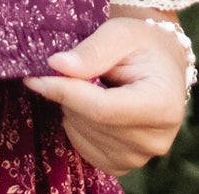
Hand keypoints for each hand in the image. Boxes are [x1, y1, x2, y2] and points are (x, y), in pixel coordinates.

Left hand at [22, 17, 188, 175]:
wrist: (160, 65)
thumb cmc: (142, 45)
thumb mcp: (121, 33)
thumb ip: (92, 50)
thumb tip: (57, 65)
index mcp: (163, 105)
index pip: (103, 109)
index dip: (65, 93)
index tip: (35, 77)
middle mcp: (155, 139)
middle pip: (89, 122)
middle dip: (68, 95)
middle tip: (77, 69)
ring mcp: (139, 157)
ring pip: (81, 135)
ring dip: (72, 108)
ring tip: (93, 85)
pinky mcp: (123, 165)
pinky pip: (83, 148)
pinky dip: (76, 125)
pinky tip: (91, 106)